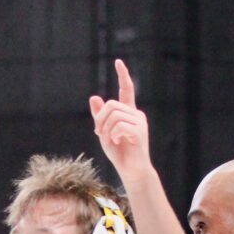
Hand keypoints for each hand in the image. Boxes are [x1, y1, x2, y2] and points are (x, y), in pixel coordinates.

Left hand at [89, 59, 151, 177]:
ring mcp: (139, 122)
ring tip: (108, 140)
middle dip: (100, 119)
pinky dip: (112, 135)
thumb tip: (94, 97)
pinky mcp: (139, 131)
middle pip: (111, 105)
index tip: (118, 62)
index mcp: (129, 112)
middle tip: (99, 133)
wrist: (131, 170)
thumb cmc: (119, 153)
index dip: (123, 75)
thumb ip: (99, 117)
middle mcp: (136, 114)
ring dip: (105, 128)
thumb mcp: (103, 133)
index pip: (127, 89)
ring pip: (113, 115)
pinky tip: (115, 142)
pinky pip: (118, 126)